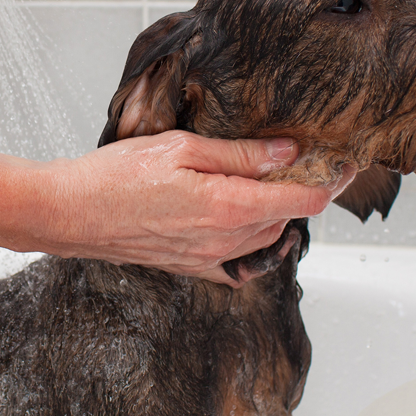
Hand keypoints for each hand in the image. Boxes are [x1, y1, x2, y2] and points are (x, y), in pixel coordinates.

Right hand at [36, 132, 353, 284]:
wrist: (70, 214)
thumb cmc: (116, 176)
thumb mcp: (182, 148)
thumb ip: (241, 155)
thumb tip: (288, 152)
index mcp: (228, 207)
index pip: (302, 200)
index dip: (331, 181)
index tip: (346, 163)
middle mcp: (225, 241)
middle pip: (287, 217)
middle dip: (305, 191)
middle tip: (310, 160)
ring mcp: (209, 259)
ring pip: (266, 237)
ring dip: (279, 210)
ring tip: (277, 179)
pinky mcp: (192, 267)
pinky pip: (239, 257)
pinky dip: (253, 235)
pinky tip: (243, 214)